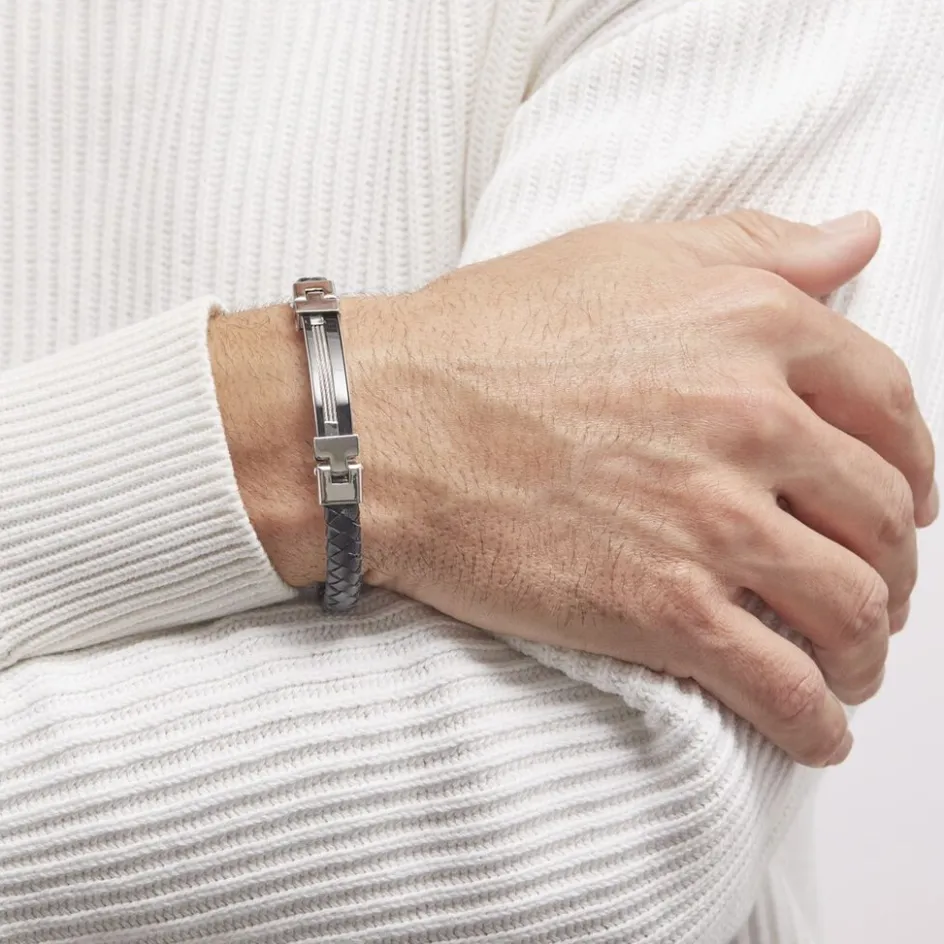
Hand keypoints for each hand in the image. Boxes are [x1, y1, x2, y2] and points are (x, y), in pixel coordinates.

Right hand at [212, 211, 936, 766]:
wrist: (384, 423)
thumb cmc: (485, 335)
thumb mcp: (628, 255)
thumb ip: (758, 246)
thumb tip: (857, 241)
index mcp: (754, 327)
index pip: (889, 406)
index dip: (910, 464)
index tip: (899, 499)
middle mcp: (751, 421)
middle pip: (881, 518)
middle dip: (893, 565)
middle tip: (873, 589)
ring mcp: (712, 521)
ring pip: (850, 608)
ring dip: (867, 648)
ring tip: (850, 664)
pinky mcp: (664, 609)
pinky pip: (781, 684)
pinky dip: (817, 720)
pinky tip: (818, 731)